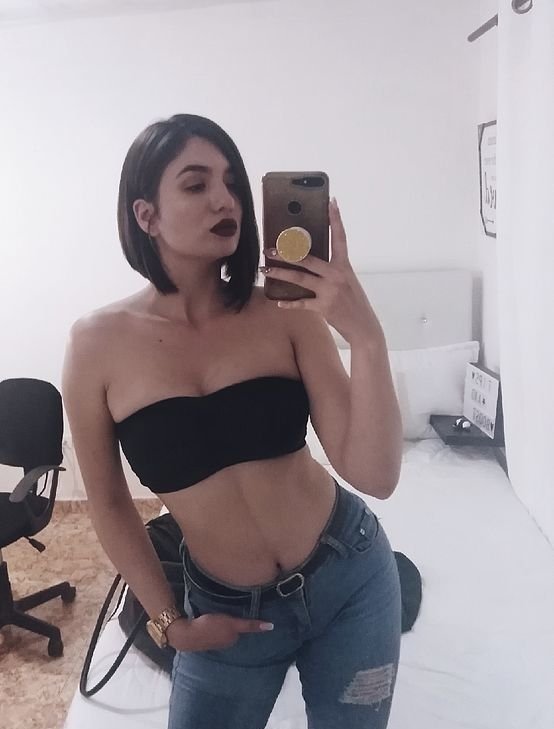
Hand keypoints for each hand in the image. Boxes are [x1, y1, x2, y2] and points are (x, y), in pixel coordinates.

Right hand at [165, 614, 273, 652]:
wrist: (187, 633)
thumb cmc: (210, 627)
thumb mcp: (232, 623)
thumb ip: (250, 625)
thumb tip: (271, 627)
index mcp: (231, 640)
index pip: (240, 629)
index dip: (240, 621)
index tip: (239, 614)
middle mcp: (224, 643)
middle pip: (232, 631)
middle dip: (231, 624)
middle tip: (228, 612)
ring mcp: (213, 642)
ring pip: (222, 631)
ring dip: (221, 624)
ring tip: (218, 616)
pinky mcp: (203, 638)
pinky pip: (212, 630)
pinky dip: (212, 626)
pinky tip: (207, 620)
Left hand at [260, 198, 384, 345]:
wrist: (364, 326)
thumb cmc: (354, 302)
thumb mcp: (347, 281)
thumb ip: (332, 270)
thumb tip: (310, 261)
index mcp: (344, 266)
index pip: (340, 238)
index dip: (335, 220)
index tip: (331, 202)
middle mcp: (337, 275)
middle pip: (308, 259)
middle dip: (286, 253)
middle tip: (269, 248)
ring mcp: (330, 291)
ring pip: (300, 278)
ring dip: (280, 273)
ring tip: (266, 269)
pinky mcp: (324, 307)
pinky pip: (302, 303)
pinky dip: (289, 303)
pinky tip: (278, 302)